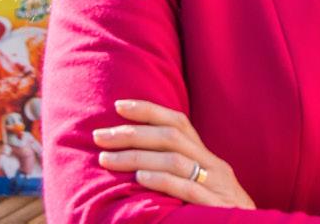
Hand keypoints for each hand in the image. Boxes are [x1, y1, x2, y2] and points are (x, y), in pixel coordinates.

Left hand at [93, 99, 255, 209]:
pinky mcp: (216, 207)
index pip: (179, 123)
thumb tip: (138, 163)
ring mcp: (217, 185)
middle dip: (133, 133)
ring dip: (136, 157)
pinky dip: (162, 181)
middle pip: (172, 138)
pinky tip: (140, 179)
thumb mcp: (204, 187)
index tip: (119, 106)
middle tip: (100, 136)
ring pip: (175, 161)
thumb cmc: (219, 213)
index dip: (149, 110)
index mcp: (208, 159)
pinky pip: (188, 189)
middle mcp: (214, 166)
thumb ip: (180, 173)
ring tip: (107, 159)